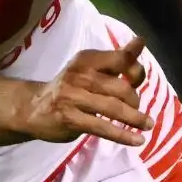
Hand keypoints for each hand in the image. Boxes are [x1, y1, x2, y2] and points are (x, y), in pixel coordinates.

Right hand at [21, 37, 153, 146]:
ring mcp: (73, 97)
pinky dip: (123, 135)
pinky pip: (102, 128)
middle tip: (136, 108)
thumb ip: (117, 60)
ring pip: (113, 108)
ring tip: (148, 125)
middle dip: (135, 100)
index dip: (136, 71)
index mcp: (87, 59)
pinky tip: (137, 140)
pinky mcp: (70, 119)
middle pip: (120, 88)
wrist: (33, 108)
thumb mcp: (90, 68)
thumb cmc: (70, 87)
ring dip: (135, 118)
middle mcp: (80, 75)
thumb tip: (140, 42)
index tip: (139, 81)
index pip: (121, 60)